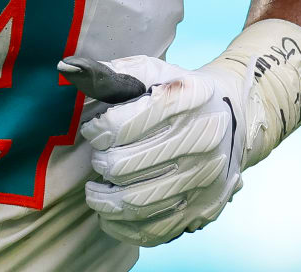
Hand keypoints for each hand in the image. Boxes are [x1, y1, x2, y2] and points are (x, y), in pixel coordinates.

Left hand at [70, 54, 249, 246]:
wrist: (235, 118)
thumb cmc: (180, 92)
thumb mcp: (152, 72)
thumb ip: (110, 72)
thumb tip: (65, 69)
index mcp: (189, 98)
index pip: (123, 125)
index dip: (97, 130)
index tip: (93, 130)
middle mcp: (203, 139)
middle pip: (126, 165)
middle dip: (101, 163)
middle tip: (98, 158)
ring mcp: (206, 178)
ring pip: (136, 202)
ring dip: (104, 199)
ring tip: (96, 189)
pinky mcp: (204, 208)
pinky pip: (153, 230)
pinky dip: (121, 226)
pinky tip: (110, 213)